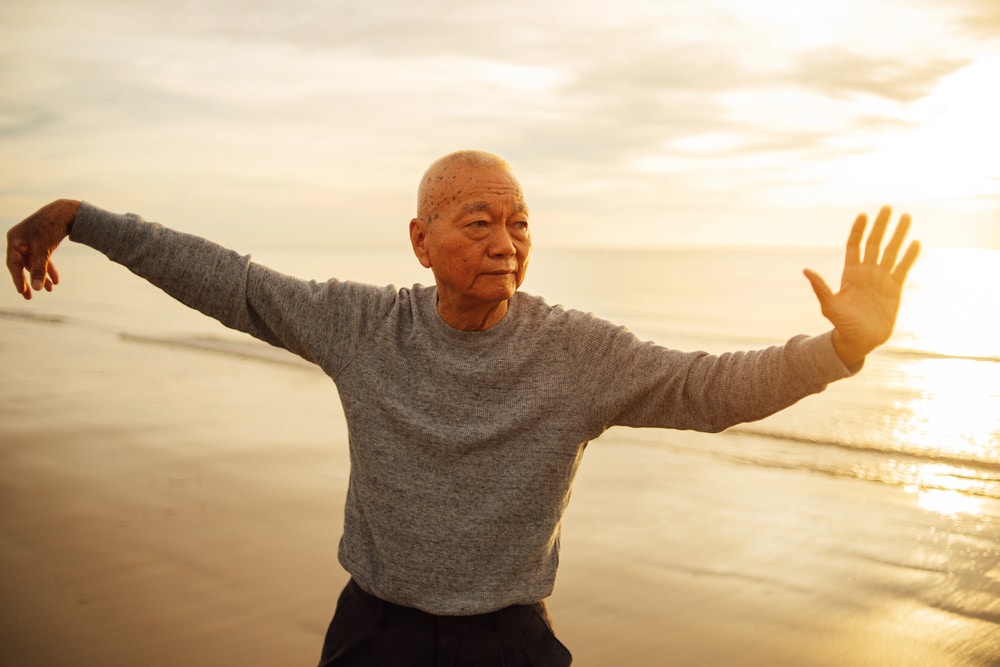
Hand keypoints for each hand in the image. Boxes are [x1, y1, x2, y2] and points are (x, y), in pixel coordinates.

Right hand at [6, 199, 79, 299]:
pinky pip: (42, 258)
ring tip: (50, 290)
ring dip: (42, 276)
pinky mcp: (40, 242)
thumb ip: (39, 269)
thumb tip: (37, 288)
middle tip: (29, 297)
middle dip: (28, 281)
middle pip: (22, 265)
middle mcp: (20, 241)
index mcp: (14, 240)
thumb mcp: (44, 250)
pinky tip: (56, 280)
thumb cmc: (51, 227)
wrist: (67, 212)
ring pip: (34, 263)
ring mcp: (30, 241)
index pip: (13, 264)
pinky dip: (48, 268)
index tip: (23, 292)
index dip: (18, 279)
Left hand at [803, 205, 919, 366]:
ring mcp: (882, 279)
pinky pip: (903, 269)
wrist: (859, 341)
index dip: (859, 231)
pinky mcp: (895, 289)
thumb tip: (806, 270)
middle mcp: (867, 273)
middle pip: (875, 244)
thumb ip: (821, 288)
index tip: (864, 215)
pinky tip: (915, 243)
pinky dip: (909, 256)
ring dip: (899, 235)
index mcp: (850, 274)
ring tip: (906, 217)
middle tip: (888, 208)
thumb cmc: (842, 325)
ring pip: (892, 252)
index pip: (855, 246)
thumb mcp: (829, 306)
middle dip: (881, 226)